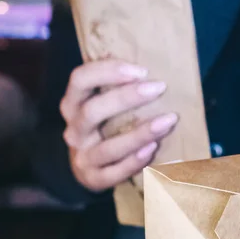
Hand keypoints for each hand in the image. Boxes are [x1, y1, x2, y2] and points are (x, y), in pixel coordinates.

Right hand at [60, 60, 177, 191]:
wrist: (90, 168)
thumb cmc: (105, 126)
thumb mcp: (102, 103)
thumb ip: (115, 85)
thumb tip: (146, 59)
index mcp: (72, 104)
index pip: (80, 80)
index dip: (108, 71)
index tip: (141, 70)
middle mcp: (74, 131)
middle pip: (92, 111)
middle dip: (127, 98)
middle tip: (159, 88)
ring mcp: (82, 157)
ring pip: (108, 147)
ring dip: (140, 133)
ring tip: (167, 121)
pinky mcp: (94, 179)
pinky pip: (114, 173)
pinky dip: (135, 161)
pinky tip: (153, 148)